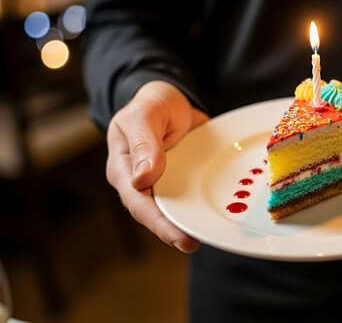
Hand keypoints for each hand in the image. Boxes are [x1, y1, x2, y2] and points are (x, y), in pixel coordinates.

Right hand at [106, 81, 209, 250]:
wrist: (171, 97)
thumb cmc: (151, 104)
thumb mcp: (144, 115)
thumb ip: (143, 143)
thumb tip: (143, 180)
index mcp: (124, 169)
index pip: (138, 202)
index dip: (157, 222)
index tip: (178, 236)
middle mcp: (142, 182)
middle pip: (155, 213)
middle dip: (173, 231)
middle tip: (192, 244)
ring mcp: (164, 183)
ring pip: (174, 209)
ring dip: (189, 224)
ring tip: (207, 236)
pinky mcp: (183, 181)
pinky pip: (191, 197)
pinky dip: (202, 206)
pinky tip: (217, 215)